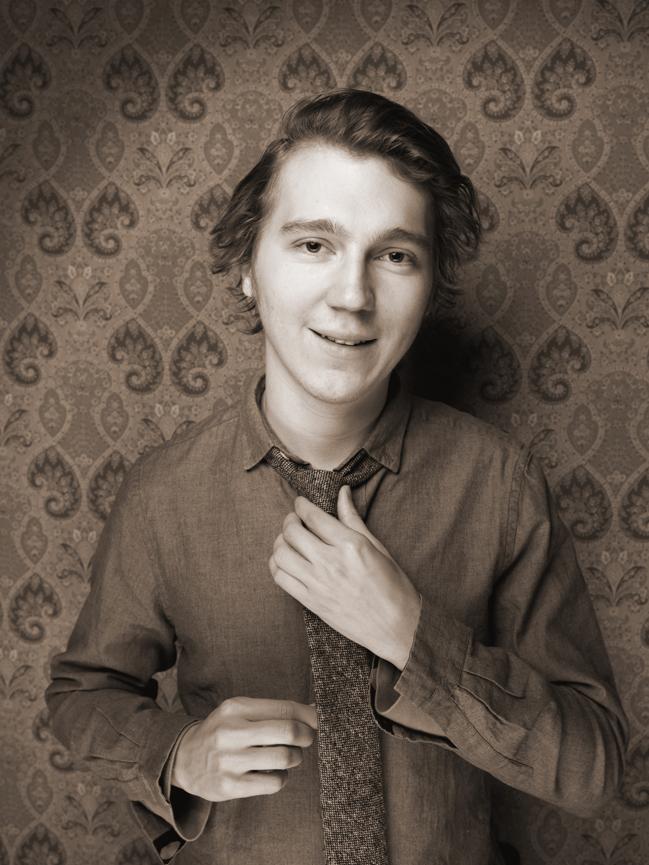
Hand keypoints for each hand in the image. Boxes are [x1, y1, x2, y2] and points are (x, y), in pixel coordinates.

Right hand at [171, 697, 316, 800]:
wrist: (184, 759)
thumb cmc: (223, 732)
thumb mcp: (241, 712)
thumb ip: (274, 711)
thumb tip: (314, 709)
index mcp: (235, 708)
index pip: (284, 708)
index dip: (309, 715)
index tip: (319, 719)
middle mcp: (230, 732)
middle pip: (288, 732)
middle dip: (306, 735)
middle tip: (307, 738)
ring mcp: (229, 761)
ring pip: (284, 758)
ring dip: (295, 757)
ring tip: (289, 756)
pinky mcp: (229, 787)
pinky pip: (273, 782)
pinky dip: (281, 777)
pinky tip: (274, 772)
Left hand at [269, 486, 421, 669]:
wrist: (397, 627)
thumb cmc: (393, 586)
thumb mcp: (377, 547)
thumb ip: (353, 519)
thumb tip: (342, 493)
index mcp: (351, 545)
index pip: (313, 517)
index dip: (301, 505)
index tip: (300, 503)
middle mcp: (331, 563)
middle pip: (292, 532)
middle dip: (289, 521)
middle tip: (294, 520)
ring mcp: (319, 584)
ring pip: (281, 554)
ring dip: (280, 542)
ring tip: (288, 540)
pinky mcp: (311, 602)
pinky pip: (280, 578)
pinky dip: (277, 565)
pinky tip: (285, 561)